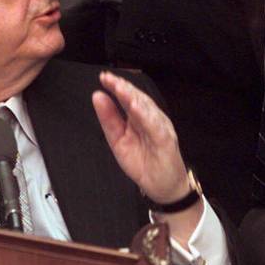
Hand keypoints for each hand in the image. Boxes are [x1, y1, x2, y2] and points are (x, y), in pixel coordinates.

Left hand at [93, 72, 202, 244]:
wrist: (163, 187)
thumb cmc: (144, 163)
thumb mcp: (118, 141)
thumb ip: (109, 120)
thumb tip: (98, 97)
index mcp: (139, 117)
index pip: (127, 97)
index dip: (116, 86)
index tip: (103, 77)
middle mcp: (151, 118)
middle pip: (137, 98)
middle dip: (123, 87)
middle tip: (109, 79)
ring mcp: (160, 127)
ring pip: (147, 108)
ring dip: (133, 97)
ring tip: (120, 88)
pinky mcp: (166, 140)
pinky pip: (155, 126)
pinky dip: (146, 116)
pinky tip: (136, 108)